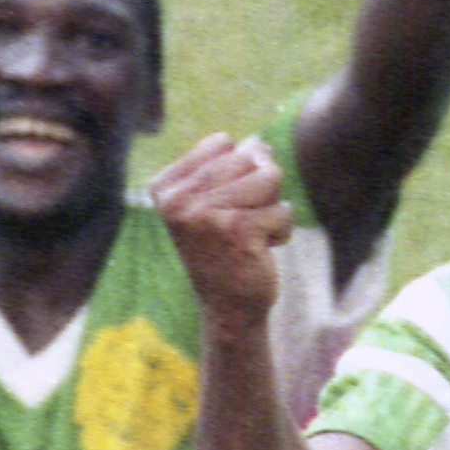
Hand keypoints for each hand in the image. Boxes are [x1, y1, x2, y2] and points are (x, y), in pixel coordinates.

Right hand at [149, 132, 289, 319]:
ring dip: (272, 206)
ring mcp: (206, 216)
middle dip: (260, 187)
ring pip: (270, 177)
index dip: (237, 169)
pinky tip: (260, 250)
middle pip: (248, 156)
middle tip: (241, 222)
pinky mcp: (238, 232)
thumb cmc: (224, 248)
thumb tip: (261, 144)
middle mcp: (179, 201)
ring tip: (252, 232)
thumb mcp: (216, 200)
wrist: (227, 307)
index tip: (224, 203)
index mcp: (166, 188)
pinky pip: (283, 210)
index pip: (222, 142)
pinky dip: (281, 230)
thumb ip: (234, 164)